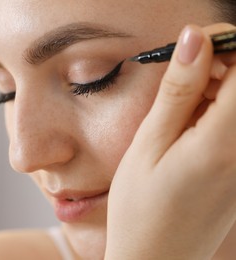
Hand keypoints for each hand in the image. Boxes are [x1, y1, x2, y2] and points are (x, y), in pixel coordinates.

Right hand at [105, 24, 235, 259]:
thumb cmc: (140, 207)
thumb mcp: (148, 144)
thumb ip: (178, 92)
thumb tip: (195, 40)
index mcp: (224, 142)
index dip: (224, 45)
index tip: (190, 47)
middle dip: (217, 67)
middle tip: (175, 80)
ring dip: (214, 91)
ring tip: (175, 113)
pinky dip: (216, 113)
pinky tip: (187, 129)